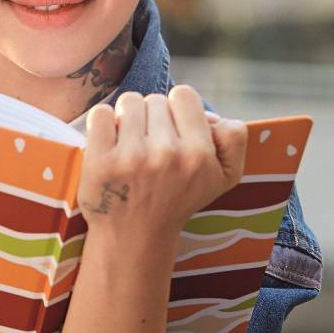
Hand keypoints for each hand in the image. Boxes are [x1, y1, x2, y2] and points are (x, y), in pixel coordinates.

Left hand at [78, 85, 247, 243]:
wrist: (135, 237)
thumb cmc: (178, 200)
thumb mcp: (224, 177)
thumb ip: (233, 138)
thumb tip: (210, 114)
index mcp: (199, 155)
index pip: (184, 95)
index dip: (178, 109)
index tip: (173, 131)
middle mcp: (167, 155)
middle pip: (155, 98)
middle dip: (152, 117)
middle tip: (151, 144)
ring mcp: (131, 158)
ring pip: (129, 102)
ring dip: (128, 118)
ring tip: (131, 143)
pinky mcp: (100, 162)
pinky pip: (101, 114)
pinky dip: (104, 124)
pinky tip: (110, 144)